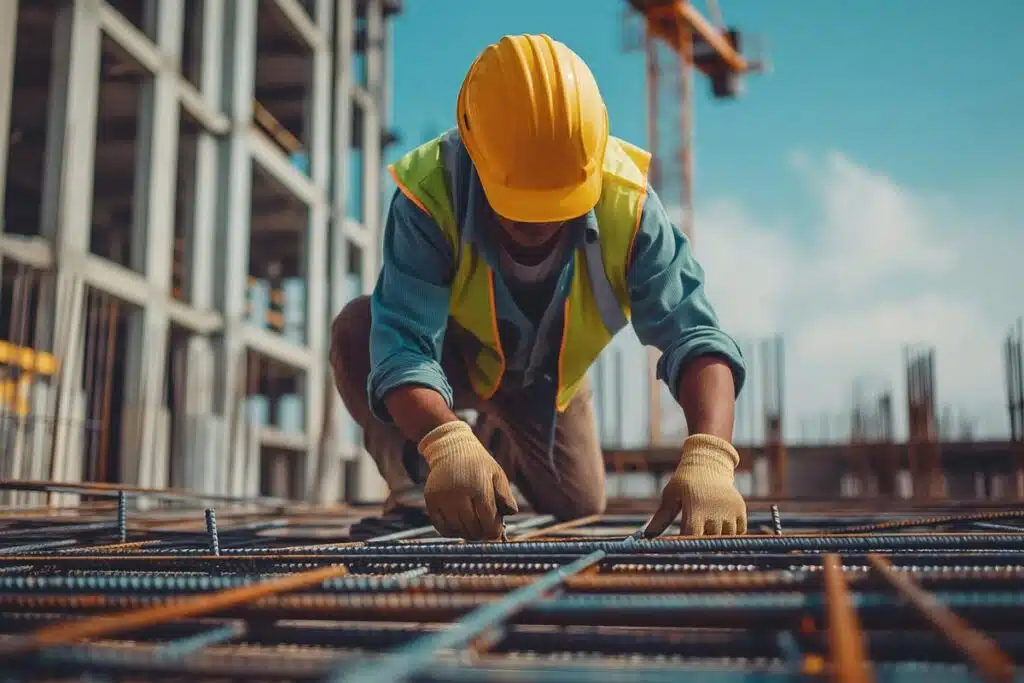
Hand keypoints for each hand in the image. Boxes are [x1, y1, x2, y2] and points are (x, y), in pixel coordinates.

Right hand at [418, 420, 518, 540]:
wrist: (451, 448)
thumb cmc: (478, 463)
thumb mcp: (497, 474)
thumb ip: (506, 495)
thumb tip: (511, 513)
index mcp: (479, 486)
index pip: (488, 521)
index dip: (494, 532)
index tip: (496, 534)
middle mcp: (458, 493)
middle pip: (472, 528)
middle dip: (481, 533)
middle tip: (485, 530)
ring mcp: (442, 498)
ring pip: (457, 530)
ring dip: (467, 533)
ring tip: (473, 527)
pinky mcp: (431, 501)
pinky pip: (442, 528)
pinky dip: (452, 531)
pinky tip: (459, 525)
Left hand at [645, 433, 746, 536]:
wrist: (708, 463)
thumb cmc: (684, 481)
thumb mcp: (670, 495)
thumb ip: (661, 517)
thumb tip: (647, 536)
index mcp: (695, 507)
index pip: (692, 536)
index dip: (687, 545)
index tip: (682, 549)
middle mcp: (714, 510)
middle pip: (709, 540)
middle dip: (702, 544)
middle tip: (696, 543)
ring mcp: (729, 510)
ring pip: (725, 537)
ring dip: (717, 540)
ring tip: (708, 534)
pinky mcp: (740, 509)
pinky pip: (739, 532)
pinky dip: (731, 535)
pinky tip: (721, 529)